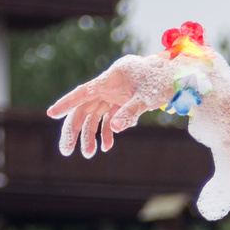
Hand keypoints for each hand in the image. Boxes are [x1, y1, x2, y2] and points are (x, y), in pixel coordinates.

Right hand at [48, 52, 193, 158]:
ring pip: (94, 115)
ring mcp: (114, 93)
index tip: (51, 114)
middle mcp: (108, 85)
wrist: (178, 75)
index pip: (83, 92)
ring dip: (90, 135)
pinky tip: (107, 146)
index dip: (67, 103)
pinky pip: (108, 117)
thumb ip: (132, 111)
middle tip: (66, 151)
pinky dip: (107, 131)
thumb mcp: (149, 97)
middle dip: (74, 130)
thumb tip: (116, 128)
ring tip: (89, 154)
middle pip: (84, 108)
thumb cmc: (164, 81)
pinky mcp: (121, 101)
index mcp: (111, 78)